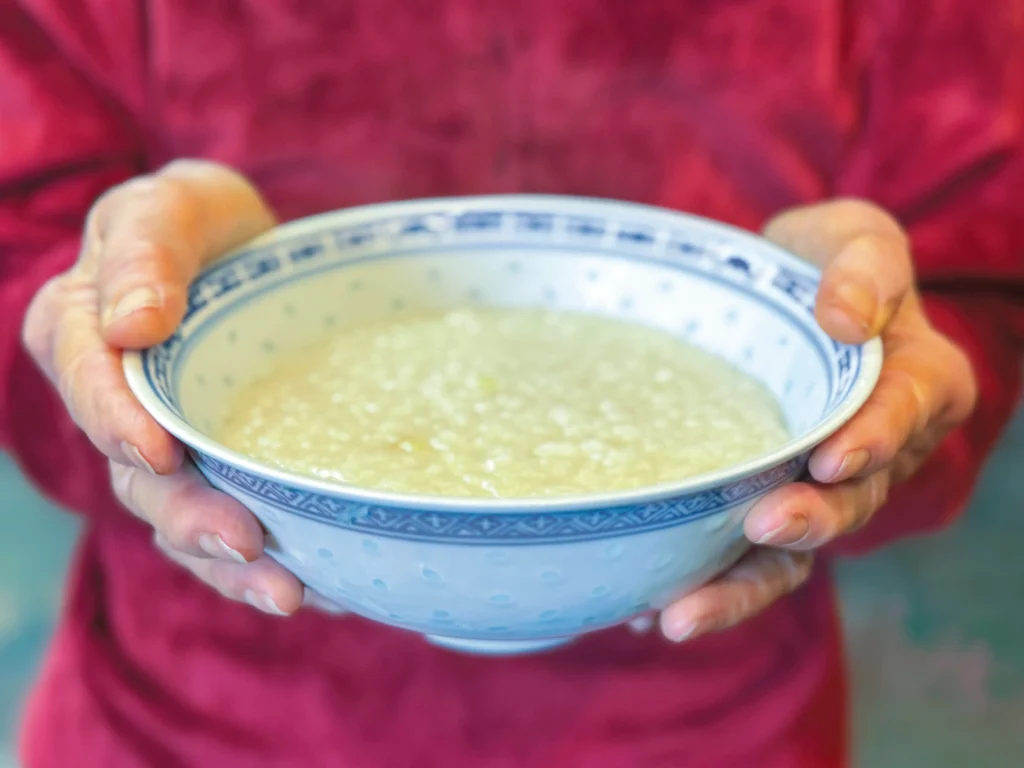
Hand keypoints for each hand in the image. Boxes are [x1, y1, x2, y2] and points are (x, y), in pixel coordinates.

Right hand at [22, 160, 325, 615]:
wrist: (248, 256)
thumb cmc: (200, 225)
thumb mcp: (172, 208)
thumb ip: (146, 250)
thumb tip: (133, 324)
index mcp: (81, 335)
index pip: (89, 384)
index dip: (117, 422)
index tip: (159, 450)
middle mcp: (115, 408)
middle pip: (136, 475)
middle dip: (188, 515)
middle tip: (246, 540)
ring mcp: (165, 451)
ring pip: (180, 518)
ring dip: (228, 563)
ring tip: (287, 590)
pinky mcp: (213, 475)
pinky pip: (224, 529)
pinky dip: (261, 565)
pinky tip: (313, 586)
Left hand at [654, 200, 977, 642]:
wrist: (775, 297)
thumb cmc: (823, 265)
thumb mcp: (852, 238)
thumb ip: (862, 267)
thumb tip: (846, 320)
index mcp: (916, 383)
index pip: (909, 412)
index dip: (875, 439)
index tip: (831, 456)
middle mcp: (873, 453)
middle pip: (852, 500)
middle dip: (810, 520)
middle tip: (763, 524)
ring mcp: (814, 490)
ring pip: (792, 553)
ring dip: (741, 588)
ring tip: (682, 614)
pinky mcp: (760, 506)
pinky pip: (742, 558)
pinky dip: (703, 587)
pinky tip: (646, 610)